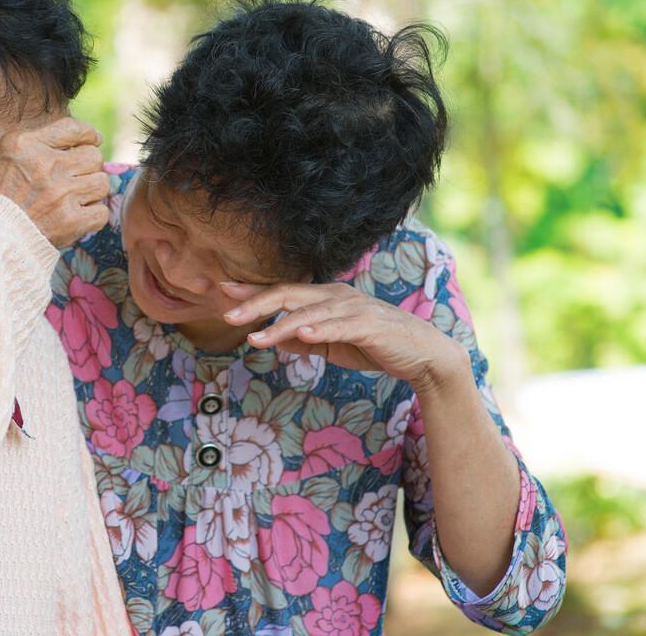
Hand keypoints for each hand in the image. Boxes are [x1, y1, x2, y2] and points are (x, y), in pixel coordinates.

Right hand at [0, 117, 109, 247]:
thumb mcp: (9, 152)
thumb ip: (44, 139)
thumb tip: (95, 138)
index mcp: (27, 145)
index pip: (74, 129)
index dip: (89, 135)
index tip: (91, 142)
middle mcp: (45, 166)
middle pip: (94, 156)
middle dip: (88, 166)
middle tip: (75, 177)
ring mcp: (60, 195)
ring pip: (101, 183)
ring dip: (91, 190)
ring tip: (75, 197)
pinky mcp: (70, 221)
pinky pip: (101, 212)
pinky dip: (92, 215)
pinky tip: (76, 215)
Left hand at [221, 281, 468, 388]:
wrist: (423, 355)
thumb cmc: (376, 346)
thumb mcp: (331, 344)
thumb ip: (303, 339)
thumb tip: (271, 339)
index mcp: (325, 297)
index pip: (282, 290)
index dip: (252, 290)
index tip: (222, 290)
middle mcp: (336, 295)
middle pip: (288, 294)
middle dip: (256, 303)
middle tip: (227, 314)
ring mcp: (353, 308)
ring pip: (308, 312)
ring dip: (279, 324)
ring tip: (254, 337)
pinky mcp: (368, 324)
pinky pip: (337, 326)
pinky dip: (317, 329)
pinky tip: (299, 334)